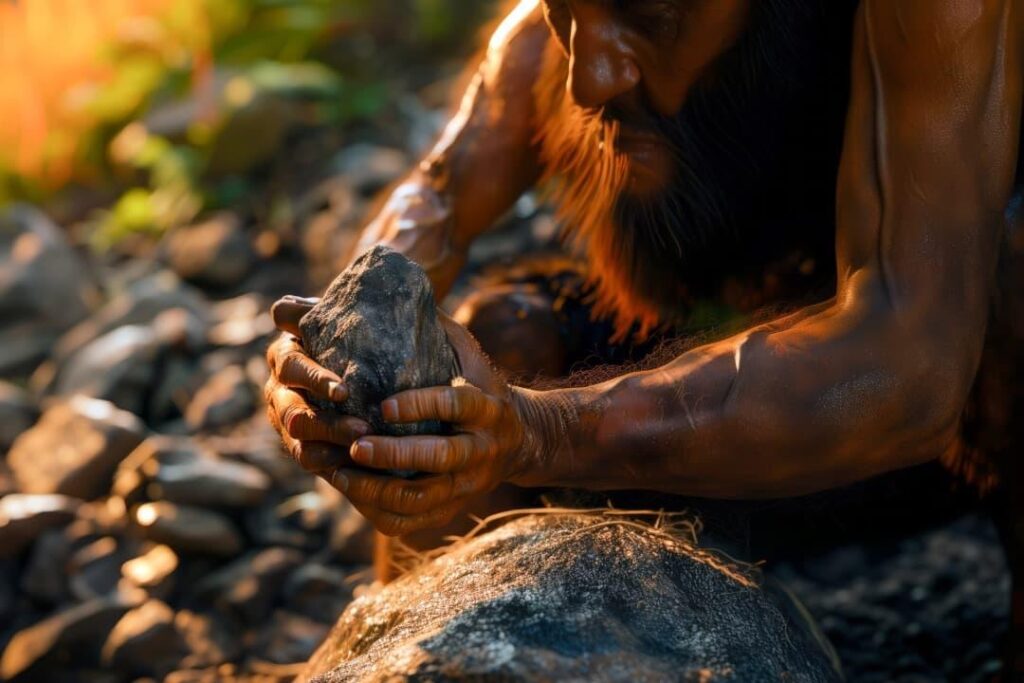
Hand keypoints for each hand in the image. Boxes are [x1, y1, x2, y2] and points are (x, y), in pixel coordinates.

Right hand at [264, 296, 371, 477]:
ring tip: (364, 449)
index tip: (344, 391)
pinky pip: (311, 461)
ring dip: (331, 446)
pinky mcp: (303, 447)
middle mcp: (279, 390)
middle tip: (363, 428)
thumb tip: (283, 310)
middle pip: (294, 412)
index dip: (315, 380)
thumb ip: (313, 312)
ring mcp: (288, 422)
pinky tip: (362, 466)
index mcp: (285, 355)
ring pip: (301, 441)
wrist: (366, 363)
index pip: (292, 367)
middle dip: (327, 422)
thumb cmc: (354, 334)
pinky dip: (334, 465)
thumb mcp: (340, 318)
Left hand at [338, 313, 529, 536]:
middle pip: (440, 459)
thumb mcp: (466, 350)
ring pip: (424, 497)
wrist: (521, 438)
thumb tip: (376, 286)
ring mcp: (469, 483)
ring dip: (379, 489)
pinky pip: (415, 521)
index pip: (455, 405)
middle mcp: (481, 448)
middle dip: (395, 455)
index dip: (421, 405)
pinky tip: (352, 492)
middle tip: (354, 446)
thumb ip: (429, 324)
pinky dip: (381, 512)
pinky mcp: (454, 506)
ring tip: (342, 471)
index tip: (384, 406)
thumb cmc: (480, 382)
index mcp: (486, 406)